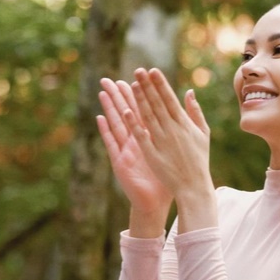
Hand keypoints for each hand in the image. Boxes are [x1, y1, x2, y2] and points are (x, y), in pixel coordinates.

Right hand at [97, 78, 172, 214]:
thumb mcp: (171, 153)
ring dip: (110, 109)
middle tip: (112, 79)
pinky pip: (112, 144)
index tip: (136, 78)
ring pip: (116, 125)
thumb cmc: (165, 178)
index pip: (143, 112)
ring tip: (103, 92)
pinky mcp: (120, 162)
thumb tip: (179, 116)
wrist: (156, 201)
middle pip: (126, 115)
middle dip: (119, 97)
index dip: (139, 96)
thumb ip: (174, 134)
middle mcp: (135, 142)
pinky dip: (106, 131)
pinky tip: (100, 118)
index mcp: (149, 138)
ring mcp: (126, 151)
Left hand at [124, 67, 213, 198]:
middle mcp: (173, 130)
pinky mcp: (153, 154)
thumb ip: (195, 112)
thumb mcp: (203, 133)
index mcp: (185, 124)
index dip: (160, 84)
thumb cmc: (199, 159)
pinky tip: (127, 111)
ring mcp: (162, 141)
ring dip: (140, 100)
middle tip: (138, 70)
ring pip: (148, 116)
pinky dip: (135, 124)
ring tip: (131, 84)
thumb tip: (189, 91)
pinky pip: (142, 136)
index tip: (152, 70)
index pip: (170, 99)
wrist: (194, 185)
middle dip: (147, 86)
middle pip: (157, 104)